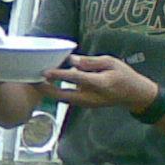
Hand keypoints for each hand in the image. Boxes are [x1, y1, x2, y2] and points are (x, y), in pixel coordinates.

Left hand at [41, 54, 158, 110]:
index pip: (76, 79)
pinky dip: (56, 92)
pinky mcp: (84, 104)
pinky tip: (48, 83)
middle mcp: (90, 97)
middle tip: (31, 80)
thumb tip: (71, 59)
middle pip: (63, 95)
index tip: (45, 71)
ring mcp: (87, 103)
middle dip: (45, 89)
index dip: (59, 75)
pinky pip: (67, 98)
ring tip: (35, 80)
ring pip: (63, 98)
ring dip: (49, 91)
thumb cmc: (124, 75)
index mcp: (99, 84)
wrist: (134, 96)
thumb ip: (90, 62)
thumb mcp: (111, 62)